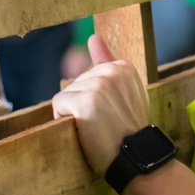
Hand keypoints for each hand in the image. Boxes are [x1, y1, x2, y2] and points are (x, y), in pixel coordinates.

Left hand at [51, 34, 149, 174]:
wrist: (136, 158)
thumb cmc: (129, 130)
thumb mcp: (127, 91)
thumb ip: (108, 63)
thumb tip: (93, 36)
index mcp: (123, 66)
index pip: (91, 74)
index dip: (96, 97)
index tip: (112, 113)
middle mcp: (111, 71)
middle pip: (77, 83)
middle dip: (83, 103)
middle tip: (105, 124)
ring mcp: (98, 86)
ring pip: (66, 94)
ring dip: (73, 113)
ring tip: (95, 128)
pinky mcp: (84, 102)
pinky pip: (58, 105)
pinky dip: (63, 119)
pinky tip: (82, 130)